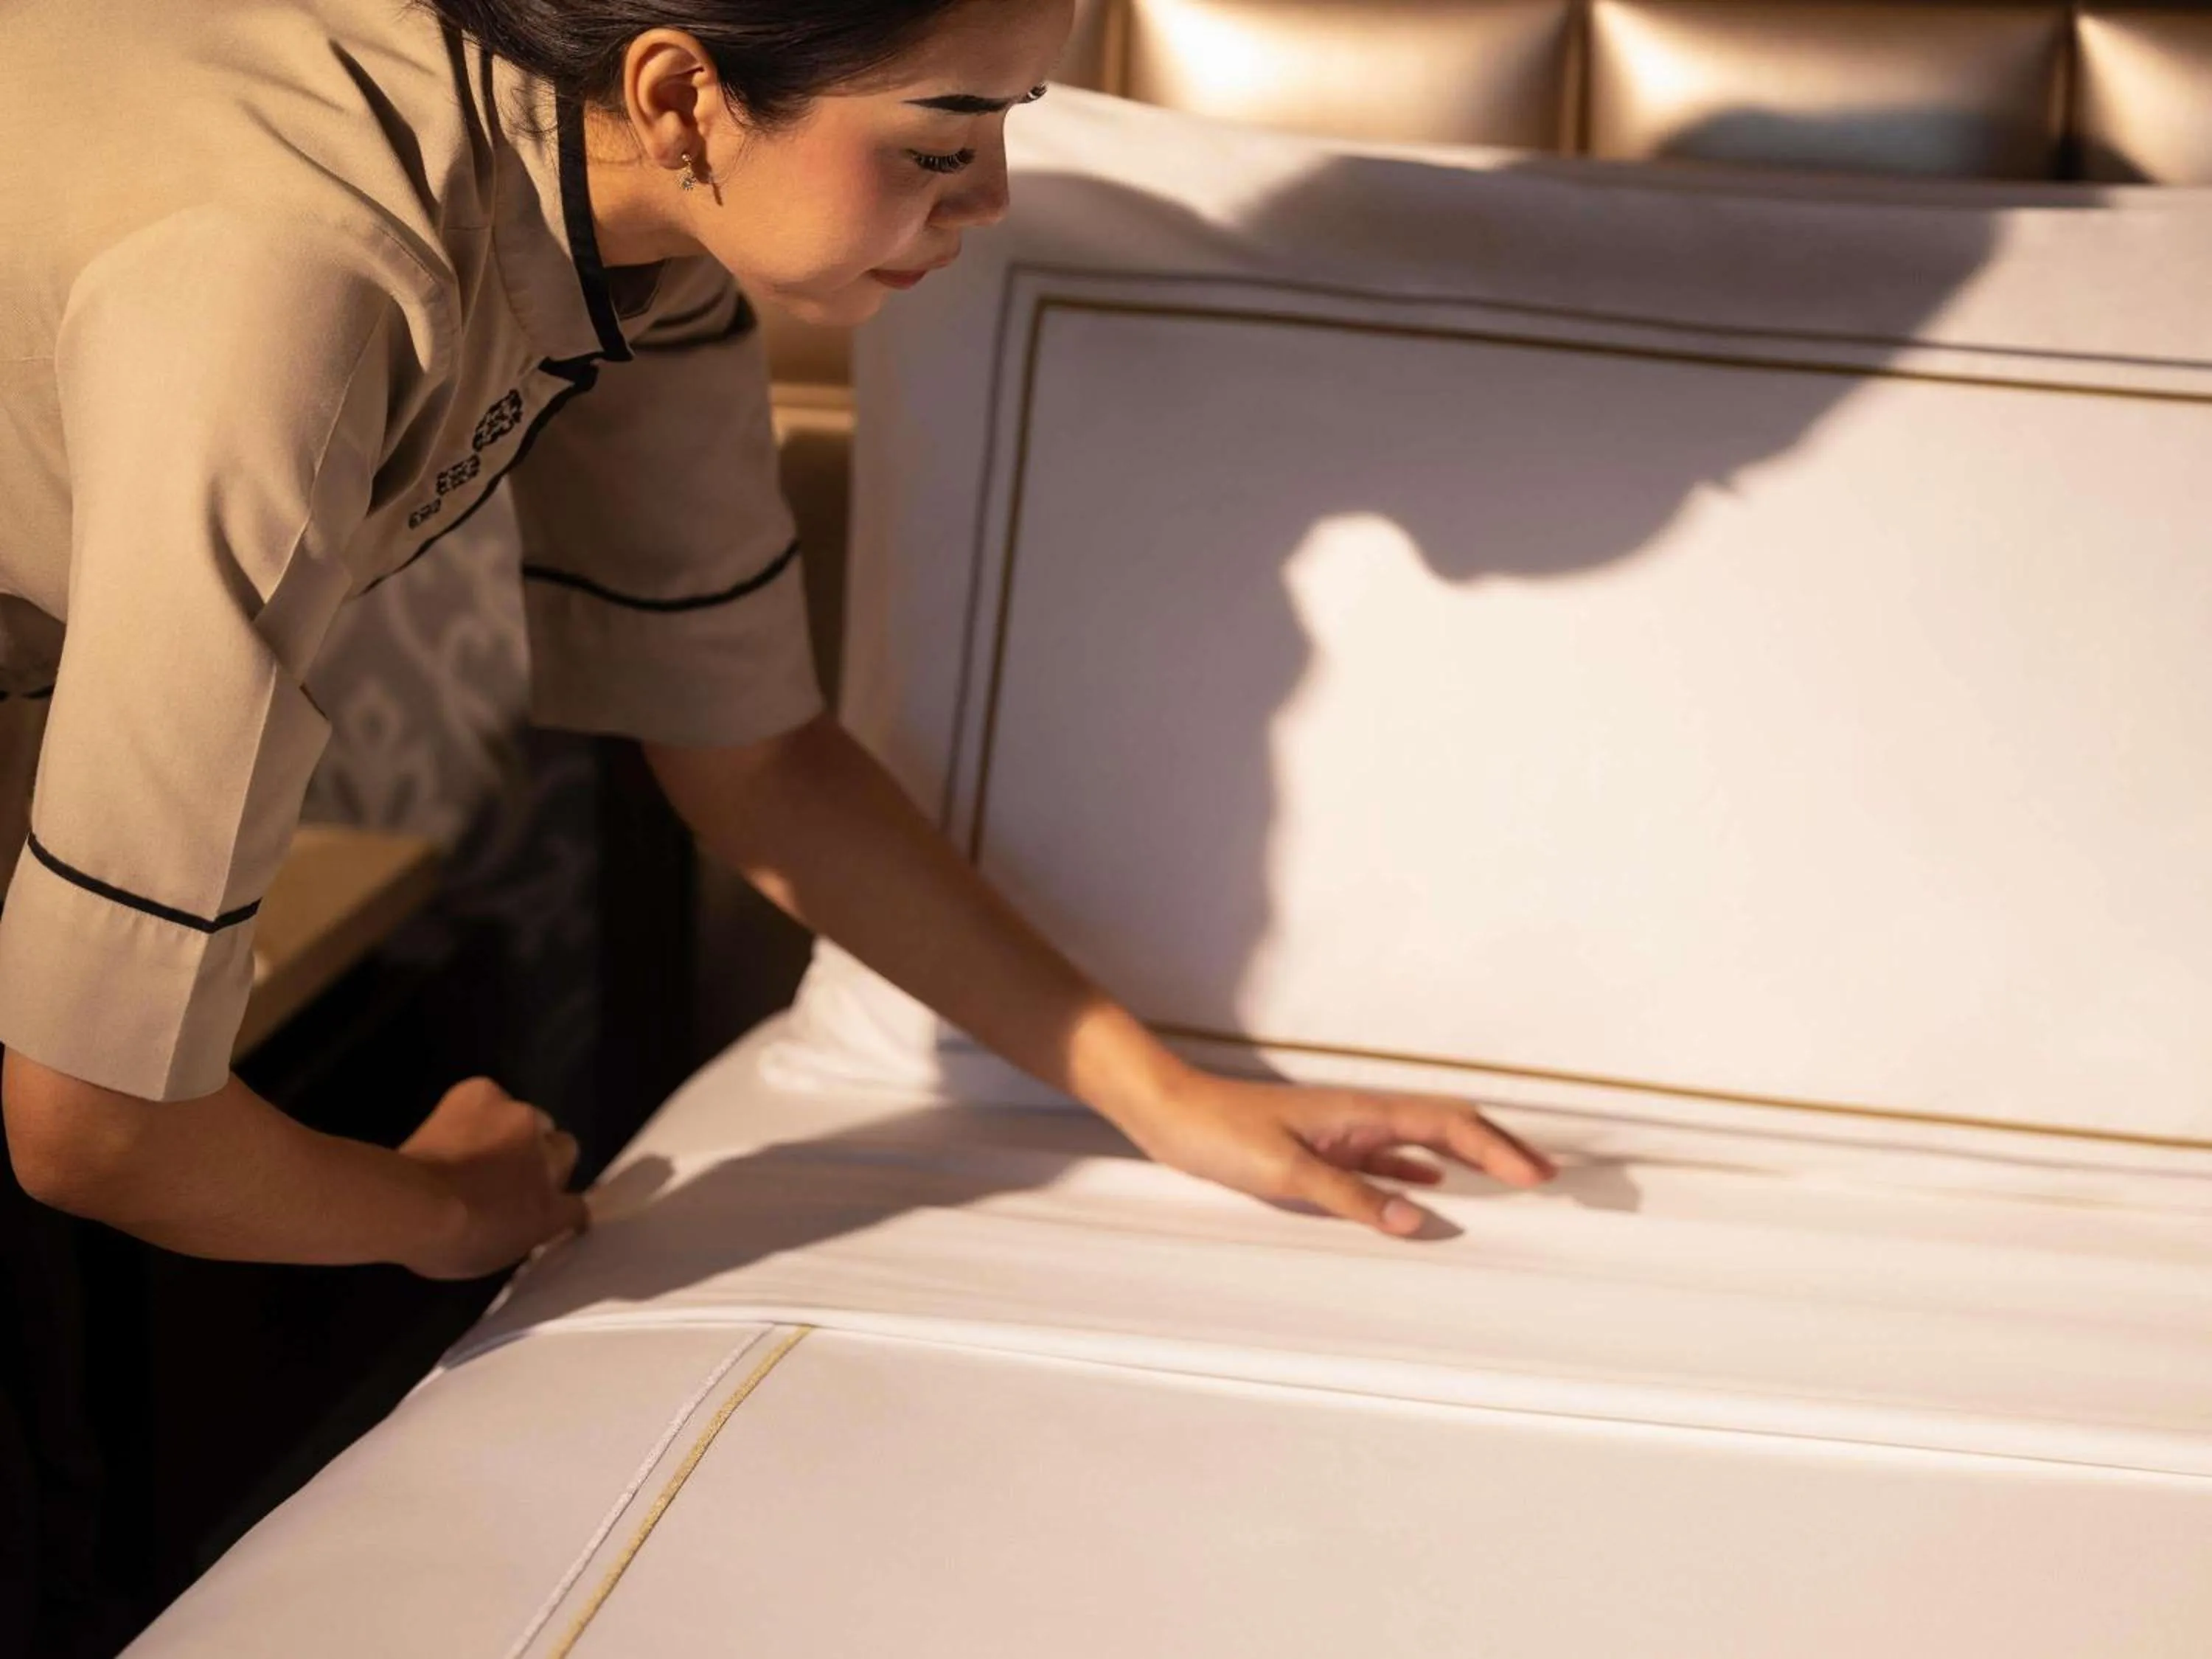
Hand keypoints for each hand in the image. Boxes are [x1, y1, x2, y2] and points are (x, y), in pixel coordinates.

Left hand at [395, 1076, 588, 1279]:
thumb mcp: (498, 1253)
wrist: (412, 1205)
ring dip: (515, 1133)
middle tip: (509, 1173)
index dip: (559, 1206)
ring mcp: (522, 1120)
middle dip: (543, 1159)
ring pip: (532, 1120)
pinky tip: (458, 1125)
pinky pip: (493, 1098)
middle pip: (564, 1149)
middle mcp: (549, 1159)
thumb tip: (529, 1218)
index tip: (542, 1209)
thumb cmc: (447, 1243)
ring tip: (479, 1147)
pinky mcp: (486, 1093)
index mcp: (552, 1210)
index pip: (576, 1206)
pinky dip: (481, 1110)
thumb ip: (525, 1230)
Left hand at [1117, 1071, 1556, 1236]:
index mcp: (1362, 1115)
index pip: (1447, 1128)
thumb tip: (1420, 1221)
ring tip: (1510, 1181)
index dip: (1499, 1149)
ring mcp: (1345, 1132)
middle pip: (1448, 1128)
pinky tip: (1430, 1191)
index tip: (1542, 1177)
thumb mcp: (1286, 1172)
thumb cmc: (1221, 1134)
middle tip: (1549, 1178)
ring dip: (1470, 1160)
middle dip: (1501, 1149)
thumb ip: (1352, 1196)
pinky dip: (1420, 1173)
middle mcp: (1362, 1117)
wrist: (1172, 1112)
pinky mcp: (1323, 1149)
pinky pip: (1388, 1160)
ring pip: (1424, 1143)